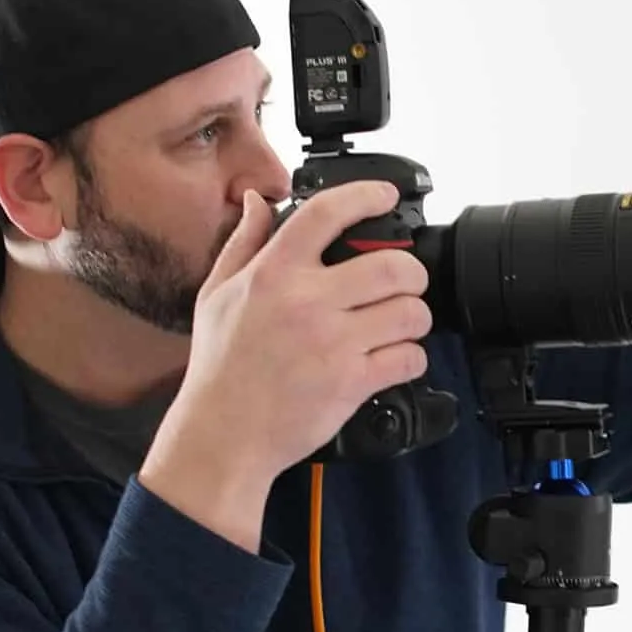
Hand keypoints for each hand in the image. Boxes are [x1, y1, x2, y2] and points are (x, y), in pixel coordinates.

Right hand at [139, 182, 431, 548]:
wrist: (222, 434)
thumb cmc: (220, 367)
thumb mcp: (216, 294)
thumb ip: (243, 242)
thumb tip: (259, 201)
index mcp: (273, 274)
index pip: (327, 214)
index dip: (366, 196)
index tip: (386, 196)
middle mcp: (306, 302)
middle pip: (393, 267)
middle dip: (411, 273)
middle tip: (405, 282)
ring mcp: (332, 343)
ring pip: (410, 313)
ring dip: (414, 318)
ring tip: (399, 324)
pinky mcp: (351, 382)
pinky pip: (408, 358)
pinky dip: (411, 359)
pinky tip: (394, 359)